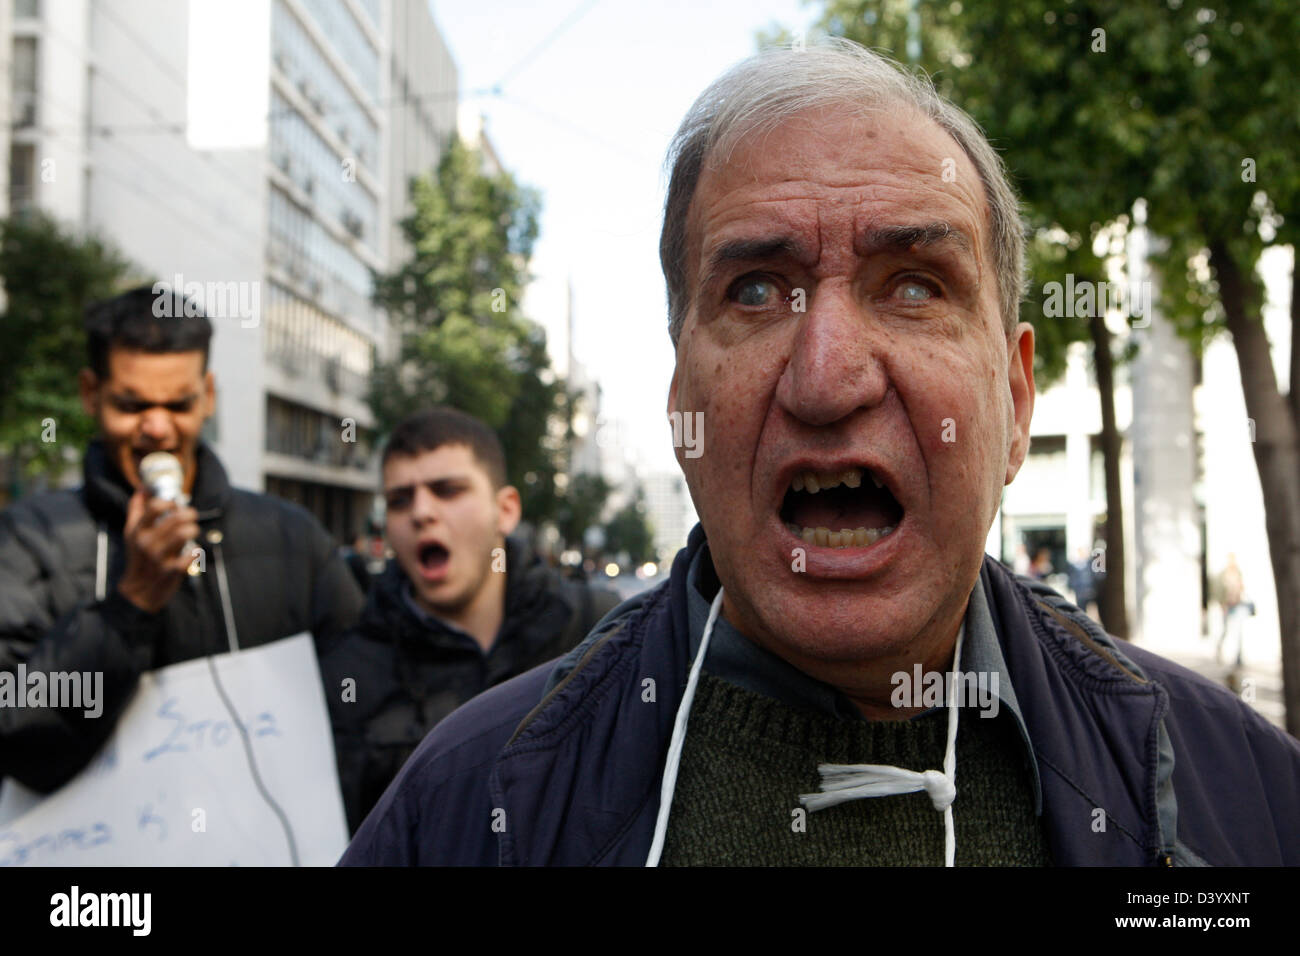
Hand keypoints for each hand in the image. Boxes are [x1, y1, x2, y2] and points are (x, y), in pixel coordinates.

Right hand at [116, 488, 199, 613]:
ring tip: (192, 531)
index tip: (174, 505)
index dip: (169, 502)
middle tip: (191, 516)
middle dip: (189, 514)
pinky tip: (194, 551)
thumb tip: (142, 489)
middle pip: (175, 518)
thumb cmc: (140, 557)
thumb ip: (136, 510)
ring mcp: (159, 557)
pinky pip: (191, 555)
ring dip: (193, 529)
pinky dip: (196, 551)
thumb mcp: (133, 533)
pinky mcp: (172, 570)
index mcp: (139, 531)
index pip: (154, 507)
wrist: (139, 590)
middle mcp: (147, 543)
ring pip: (184, 533)